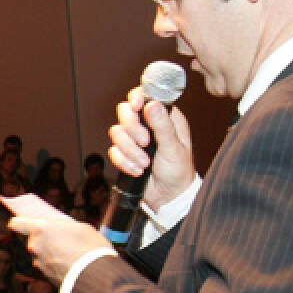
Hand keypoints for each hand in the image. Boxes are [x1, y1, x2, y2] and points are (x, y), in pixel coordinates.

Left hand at [7, 215, 111, 288]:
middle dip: (45, 240)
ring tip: (72, 255)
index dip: (19, 224)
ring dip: (51, 254)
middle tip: (63, 240)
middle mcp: (34, 246)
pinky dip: (56, 266)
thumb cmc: (90, 247)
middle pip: (33, 240)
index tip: (24, 224)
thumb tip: (59, 227)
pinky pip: (48, 268)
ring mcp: (39, 264)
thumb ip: (63, 226)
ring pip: (41, 255)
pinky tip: (72, 266)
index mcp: (40, 229)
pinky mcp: (45, 278)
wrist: (96, 277)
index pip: (16, 224)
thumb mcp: (80, 227)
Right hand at [111, 86, 195, 210]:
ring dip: (130, 150)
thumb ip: (163, 126)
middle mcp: (148, 125)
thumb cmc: (178, 171)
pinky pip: (113, 151)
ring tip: (145, 163)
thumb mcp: (174, 148)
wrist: (168, 196)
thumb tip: (152, 104)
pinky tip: (138, 170)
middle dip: (132, 129)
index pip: (145, 96)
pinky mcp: (124, 153)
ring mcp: (134, 139)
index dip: (137, 97)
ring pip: (117, 132)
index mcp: (164, 117)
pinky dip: (125, 162)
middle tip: (145, 142)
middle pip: (125, 111)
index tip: (135, 106)